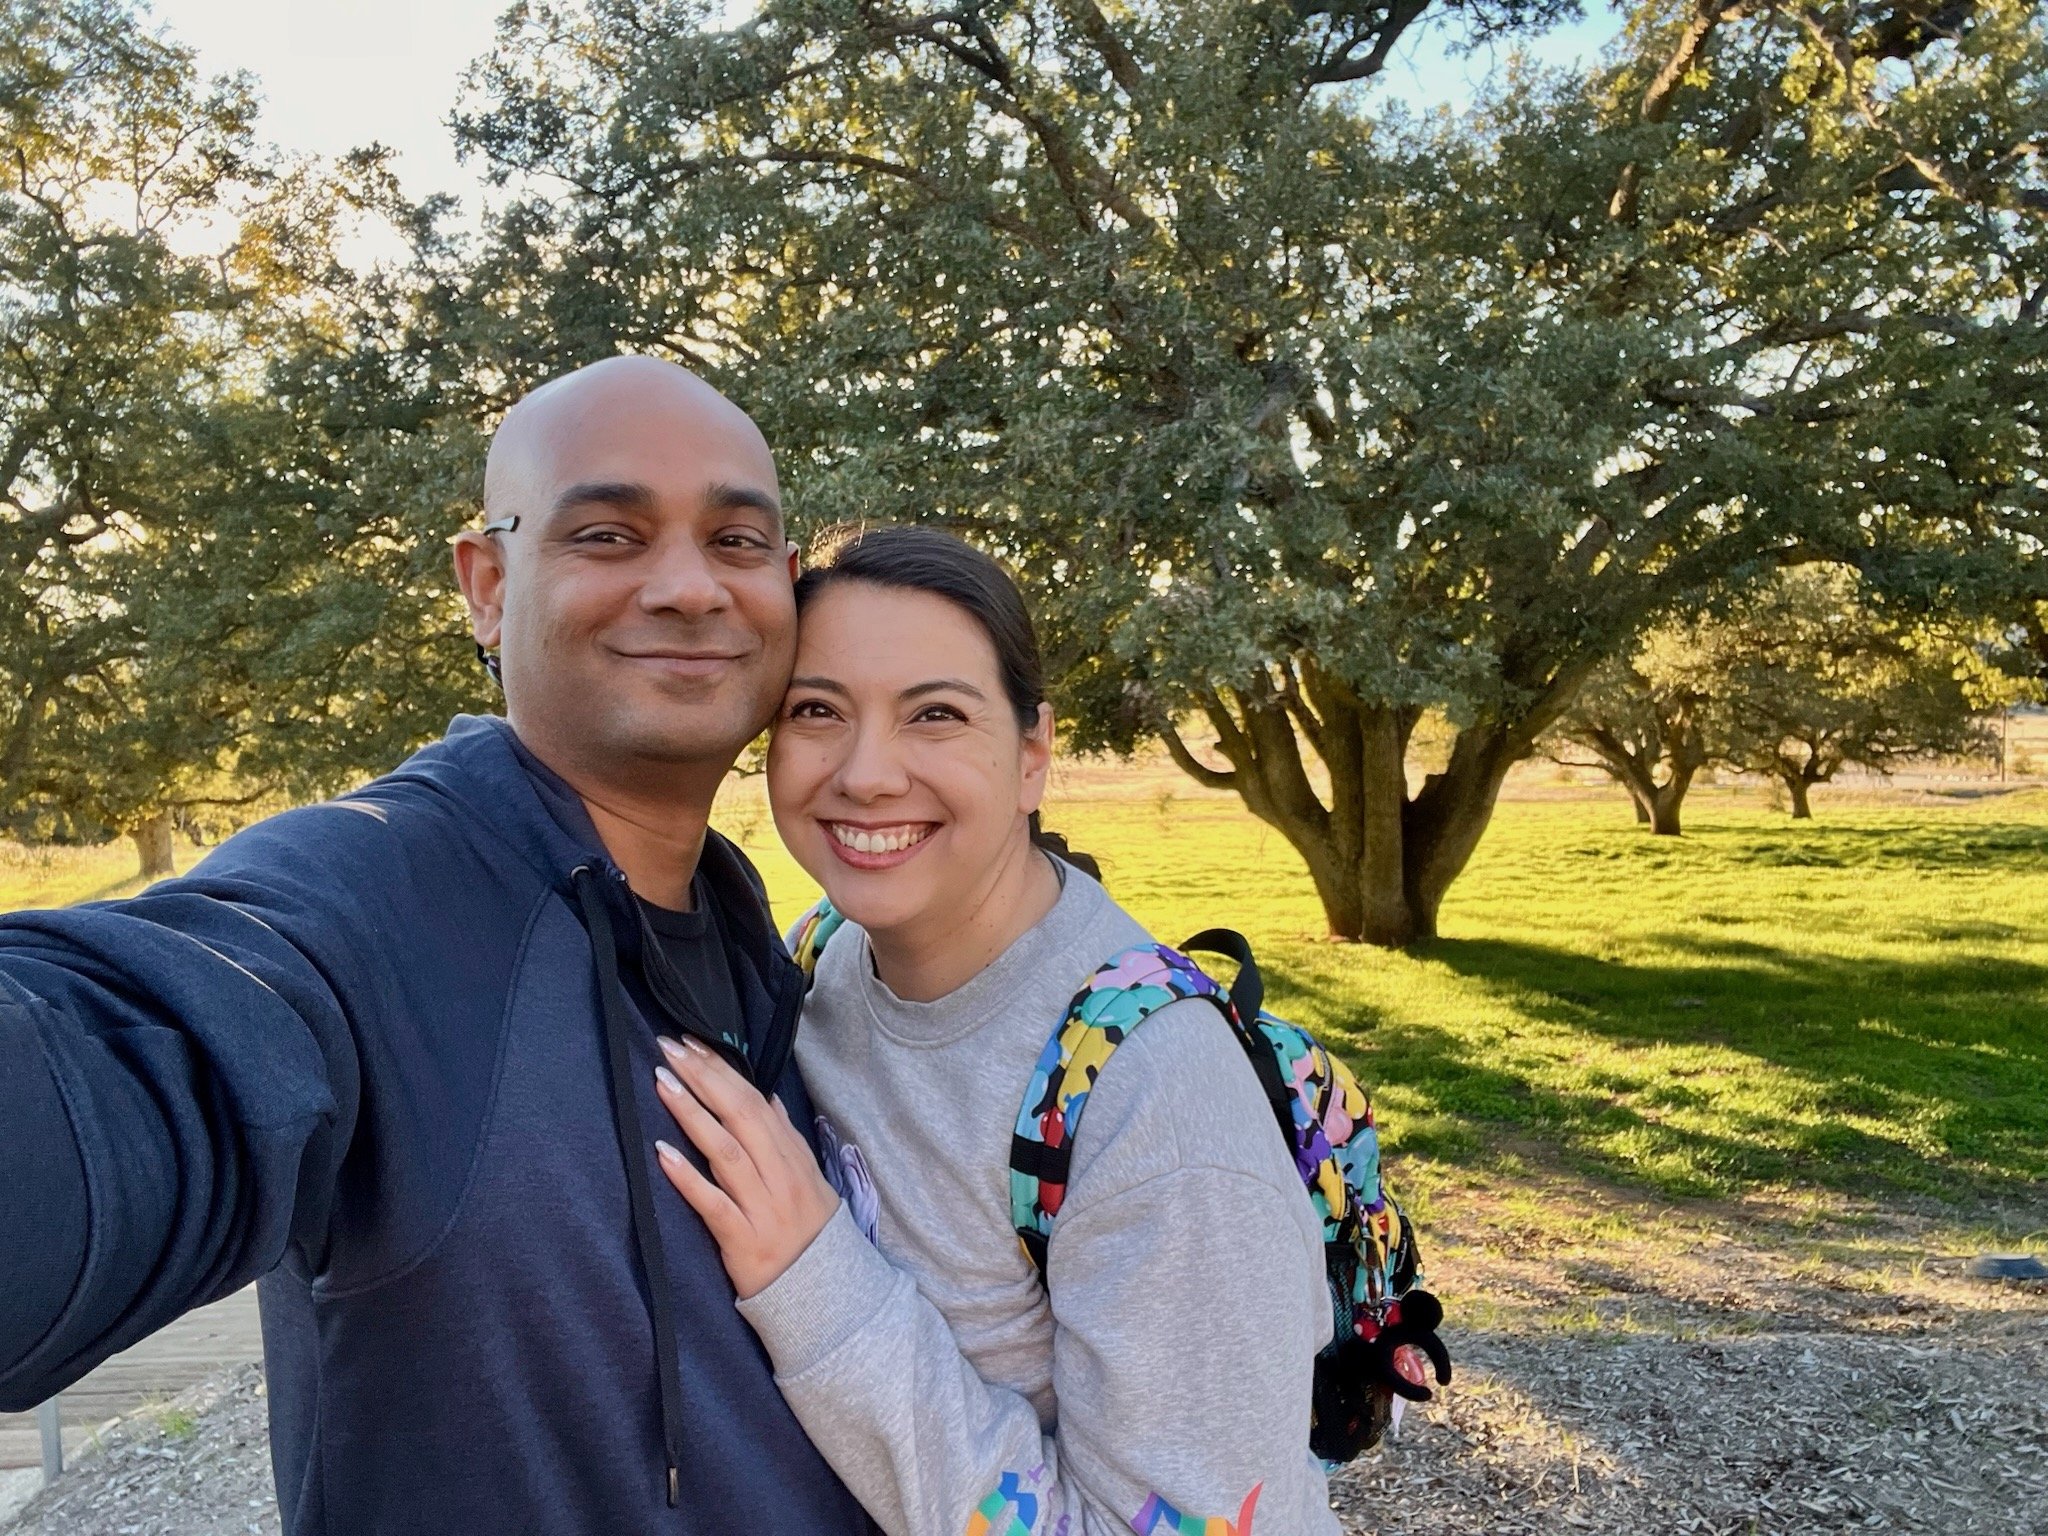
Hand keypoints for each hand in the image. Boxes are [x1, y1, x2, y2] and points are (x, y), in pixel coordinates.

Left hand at [653, 1035, 841, 1298]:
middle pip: (740, 1116)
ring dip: (692, 1114)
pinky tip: (662, 1154)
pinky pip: (712, 1204)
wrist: (826, 1297)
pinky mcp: (742, 1240)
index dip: (723, 1071)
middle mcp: (779, 1176)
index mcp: (793, 1158)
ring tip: (663, 1083)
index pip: (754, 1101)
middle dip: (703, 1078)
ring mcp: (762, 1207)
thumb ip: (787, 1139)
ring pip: (725, 1152)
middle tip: (670, 1048)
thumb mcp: (809, 1180)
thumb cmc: (810, 1235)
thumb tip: (767, 1097)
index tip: (693, 1044)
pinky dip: (687, 1178)